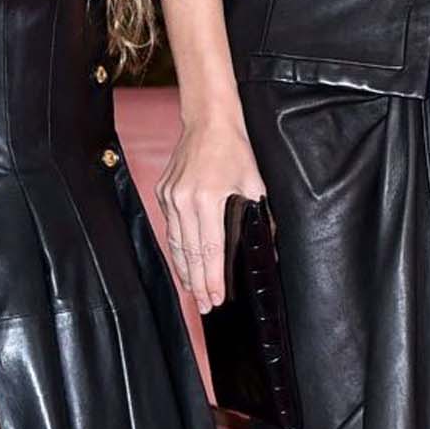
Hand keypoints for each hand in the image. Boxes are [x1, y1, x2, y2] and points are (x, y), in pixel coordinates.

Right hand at [158, 107, 263, 313]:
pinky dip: (177, 249)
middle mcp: (184, 201)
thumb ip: (260, 217)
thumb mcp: (255, 184)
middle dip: (198, 284)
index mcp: (207, 199)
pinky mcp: (163, 193)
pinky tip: (184, 263)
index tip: (216, 298)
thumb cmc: (234, 150)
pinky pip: (170, 229)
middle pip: (189, 254)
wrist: (208, 122)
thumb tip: (266, 246)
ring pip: (175, 245)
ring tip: (194, 292)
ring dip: (185, 271)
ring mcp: (170, 197)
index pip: (209, 250)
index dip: (212, 279)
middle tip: (205, 306)